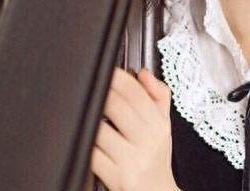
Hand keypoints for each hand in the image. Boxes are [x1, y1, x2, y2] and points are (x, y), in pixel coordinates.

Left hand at [91, 67, 177, 190]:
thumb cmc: (155, 159)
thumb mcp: (163, 126)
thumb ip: (157, 96)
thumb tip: (144, 73)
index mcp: (160, 125)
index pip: (137, 93)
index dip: (118, 78)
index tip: (106, 70)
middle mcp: (149, 141)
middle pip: (117, 106)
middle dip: (100, 94)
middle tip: (90, 87)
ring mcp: (133, 160)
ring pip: (101, 130)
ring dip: (90, 119)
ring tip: (86, 113)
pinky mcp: (117, 178)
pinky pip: (93, 154)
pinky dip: (86, 145)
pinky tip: (86, 140)